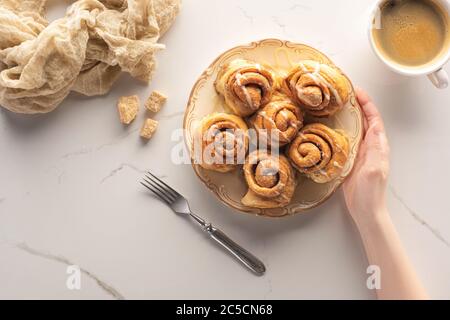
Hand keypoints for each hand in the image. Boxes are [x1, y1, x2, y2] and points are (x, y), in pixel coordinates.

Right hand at [343, 88, 389, 227]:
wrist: (365, 210)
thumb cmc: (370, 192)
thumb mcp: (374, 169)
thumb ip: (375, 150)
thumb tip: (374, 128)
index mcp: (378, 146)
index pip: (374, 119)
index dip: (367, 104)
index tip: (356, 91)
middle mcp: (370, 147)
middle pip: (364, 120)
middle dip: (356, 105)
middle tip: (342, 93)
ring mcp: (360, 153)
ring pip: (355, 129)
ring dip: (348, 116)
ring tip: (335, 105)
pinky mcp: (350, 160)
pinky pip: (346, 140)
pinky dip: (340, 130)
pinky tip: (330, 127)